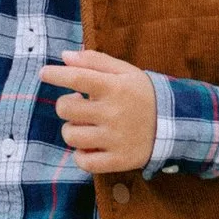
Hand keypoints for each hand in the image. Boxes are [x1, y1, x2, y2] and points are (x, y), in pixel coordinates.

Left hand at [40, 50, 157, 172]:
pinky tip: (90, 145)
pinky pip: (84, 161)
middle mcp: (113, 113)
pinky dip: (81, 155)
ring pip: (71, 136)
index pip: (77, 78)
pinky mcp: (119, 160)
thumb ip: (94, 61)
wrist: (175, 124)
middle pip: (65, 109)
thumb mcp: (124, 71)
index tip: (44, 73)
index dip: (56, 75)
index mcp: (114, 88)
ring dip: (72, 130)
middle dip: (66, 105)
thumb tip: (64, 56)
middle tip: (79, 104)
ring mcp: (115, 139)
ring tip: (85, 126)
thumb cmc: (143, 94)